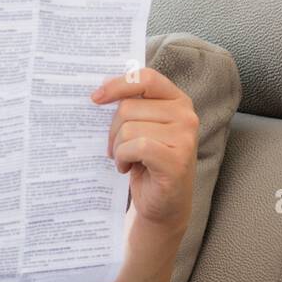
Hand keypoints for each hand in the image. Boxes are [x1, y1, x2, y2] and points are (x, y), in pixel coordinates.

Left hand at [91, 67, 197, 234]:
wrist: (163, 203)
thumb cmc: (147, 162)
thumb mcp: (141, 128)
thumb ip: (130, 107)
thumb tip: (99, 92)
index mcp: (177, 100)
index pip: (145, 78)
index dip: (117, 85)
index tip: (96, 98)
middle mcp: (186, 115)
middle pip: (128, 107)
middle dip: (113, 130)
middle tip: (117, 148)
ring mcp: (185, 137)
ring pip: (128, 128)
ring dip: (118, 148)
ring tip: (126, 160)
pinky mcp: (176, 159)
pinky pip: (135, 147)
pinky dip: (124, 158)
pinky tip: (127, 168)